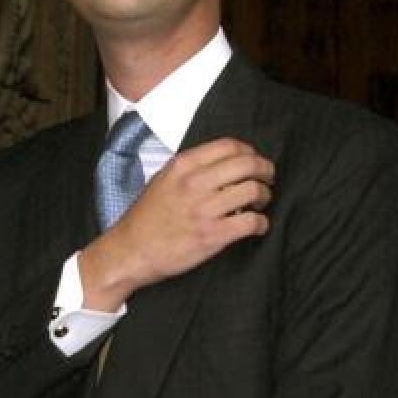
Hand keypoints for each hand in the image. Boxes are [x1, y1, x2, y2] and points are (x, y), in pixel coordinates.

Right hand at [80, 137, 273, 310]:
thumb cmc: (146, 219)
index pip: (230, 146)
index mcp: (183, 166)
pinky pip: (252, 222)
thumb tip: (223, 163)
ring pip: (254, 191)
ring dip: (265, 196)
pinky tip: (257, 225)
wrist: (131, 251)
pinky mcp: (213, 235)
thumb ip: (190, 168)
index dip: (250, 152)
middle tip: (267, 179)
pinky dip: (261, 223)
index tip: (254, 161)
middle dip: (265, 171)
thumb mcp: (162, 180)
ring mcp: (205, 210)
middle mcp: (195, 184)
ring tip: (260, 203)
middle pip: (248, 165)